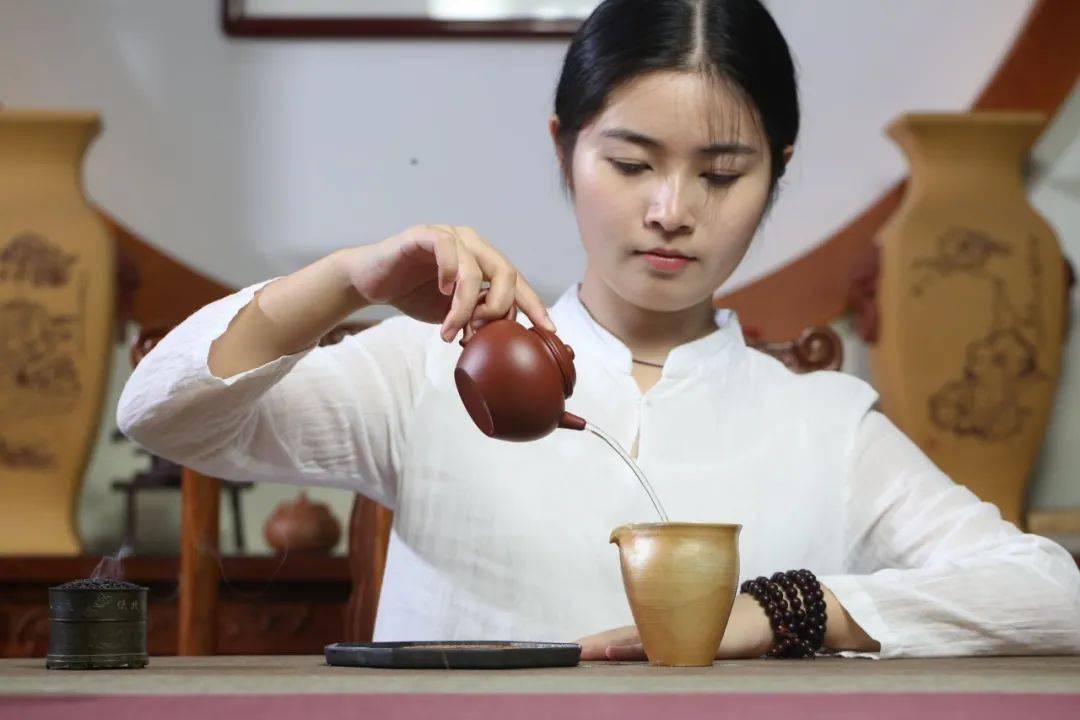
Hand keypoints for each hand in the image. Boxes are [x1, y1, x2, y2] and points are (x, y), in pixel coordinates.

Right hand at [338, 224, 553, 341]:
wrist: (371, 282)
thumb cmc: (414, 295)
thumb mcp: (453, 314)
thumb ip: (477, 320)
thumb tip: (502, 342)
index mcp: (484, 261)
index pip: (518, 283)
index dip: (534, 306)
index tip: (549, 330)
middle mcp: (472, 244)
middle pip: (506, 271)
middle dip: (501, 307)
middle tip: (482, 331)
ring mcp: (450, 236)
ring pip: (475, 268)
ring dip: (466, 306)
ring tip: (450, 330)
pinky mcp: (423, 235)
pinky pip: (446, 249)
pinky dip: (450, 273)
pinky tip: (442, 292)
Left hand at [576, 595, 773, 661]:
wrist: (756, 620)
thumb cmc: (723, 629)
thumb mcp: (695, 638)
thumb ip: (675, 644)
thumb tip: (656, 656)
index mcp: (662, 629)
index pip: (622, 636)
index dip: (598, 642)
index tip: (573, 648)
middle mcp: (665, 629)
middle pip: (622, 637)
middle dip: (596, 645)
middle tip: (570, 650)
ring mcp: (678, 632)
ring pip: (636, 640)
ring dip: (609, 647)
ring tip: (584, 651)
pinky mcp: (693, 640)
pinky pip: (662, 647)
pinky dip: (639, 648)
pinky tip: (619, 650)